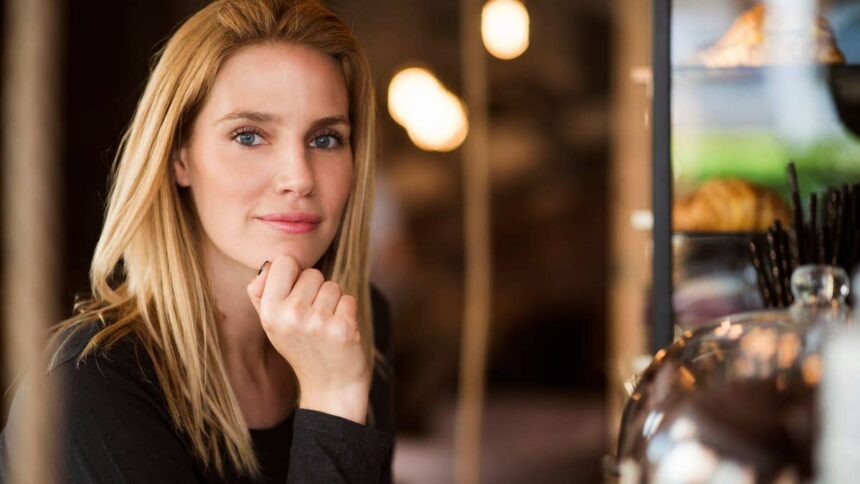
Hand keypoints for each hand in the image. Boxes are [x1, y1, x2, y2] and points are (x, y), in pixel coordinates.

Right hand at [246, 255, 369, 423]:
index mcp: (269, 312)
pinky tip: (338, 332)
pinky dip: (347, 312)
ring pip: (332, 285)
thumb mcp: (273, 323)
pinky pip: (348, 299)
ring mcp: (317, 323)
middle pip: (312, 273)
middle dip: (316, 290)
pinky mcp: (343, 329)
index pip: (284, 261)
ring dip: (333, 302)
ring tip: (325, 326)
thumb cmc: (301, 347)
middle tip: (312, 319)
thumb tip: (267, 264)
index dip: (294, 274)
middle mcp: (291, 316)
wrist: (329, 387)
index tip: (296, 294)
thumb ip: (262, 292)